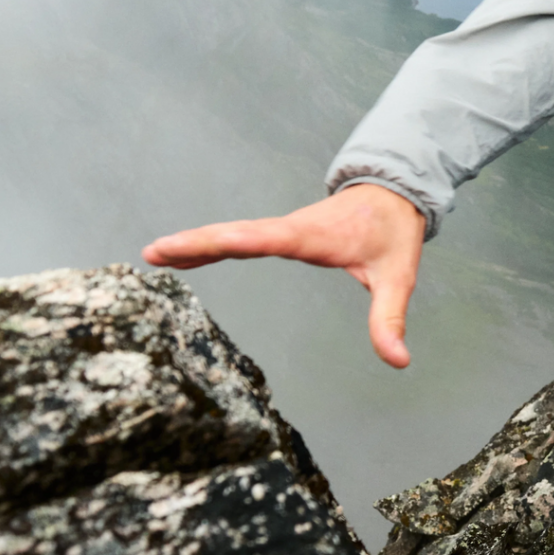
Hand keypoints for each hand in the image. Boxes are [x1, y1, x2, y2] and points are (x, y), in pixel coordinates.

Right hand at [141, 184, 425, 367]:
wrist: (395, 193)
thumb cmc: (394, 233)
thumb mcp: (399, 277)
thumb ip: (391, 319)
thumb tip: (398, 361)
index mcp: (316, 235)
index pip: (270, 238)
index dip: (234, 241)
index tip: (199, 243)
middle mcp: (293, 228)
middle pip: (239, 234)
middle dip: (198, 242)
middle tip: (155, 251)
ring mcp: (286, 228)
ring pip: (234, 233)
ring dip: (197, 243)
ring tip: (154, 254)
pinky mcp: (284, 232)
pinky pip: (242, 237)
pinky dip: (213, 244)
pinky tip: (185, 257)